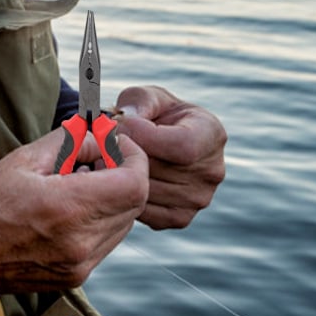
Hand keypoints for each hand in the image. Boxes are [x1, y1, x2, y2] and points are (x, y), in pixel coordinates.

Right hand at [0, 129, 148, 297]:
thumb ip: (71, 141)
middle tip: (98, 158)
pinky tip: (74, 208)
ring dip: (114, 197)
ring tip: (81, 183)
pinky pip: (108, 242)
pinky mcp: (75, 277)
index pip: (135, 184)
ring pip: (125, 223)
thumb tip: (102, 135)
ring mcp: (79, 265)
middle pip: (135, 203)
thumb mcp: (23, 159)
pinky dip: (102, 219)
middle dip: (125, 173)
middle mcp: (79, 243)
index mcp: (65, 209)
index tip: (119, 144)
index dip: (135, 158)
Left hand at [112, 85, 226, 229]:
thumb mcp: (146, 97)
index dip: (145, 136)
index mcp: (211, 134)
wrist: (156, 142)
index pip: (183, 146)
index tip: (121, 126)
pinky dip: (126, 198)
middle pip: (161, 170)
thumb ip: (138, 102)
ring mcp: (199, 199)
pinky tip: (118, 179)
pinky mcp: (179, 218)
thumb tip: (126, 120)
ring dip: (121, 177)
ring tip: (107, 159)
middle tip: (103, 143)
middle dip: (126, 155)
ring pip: (149, 192)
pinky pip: (146, 213)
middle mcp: (212, 171)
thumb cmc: (151, 114)